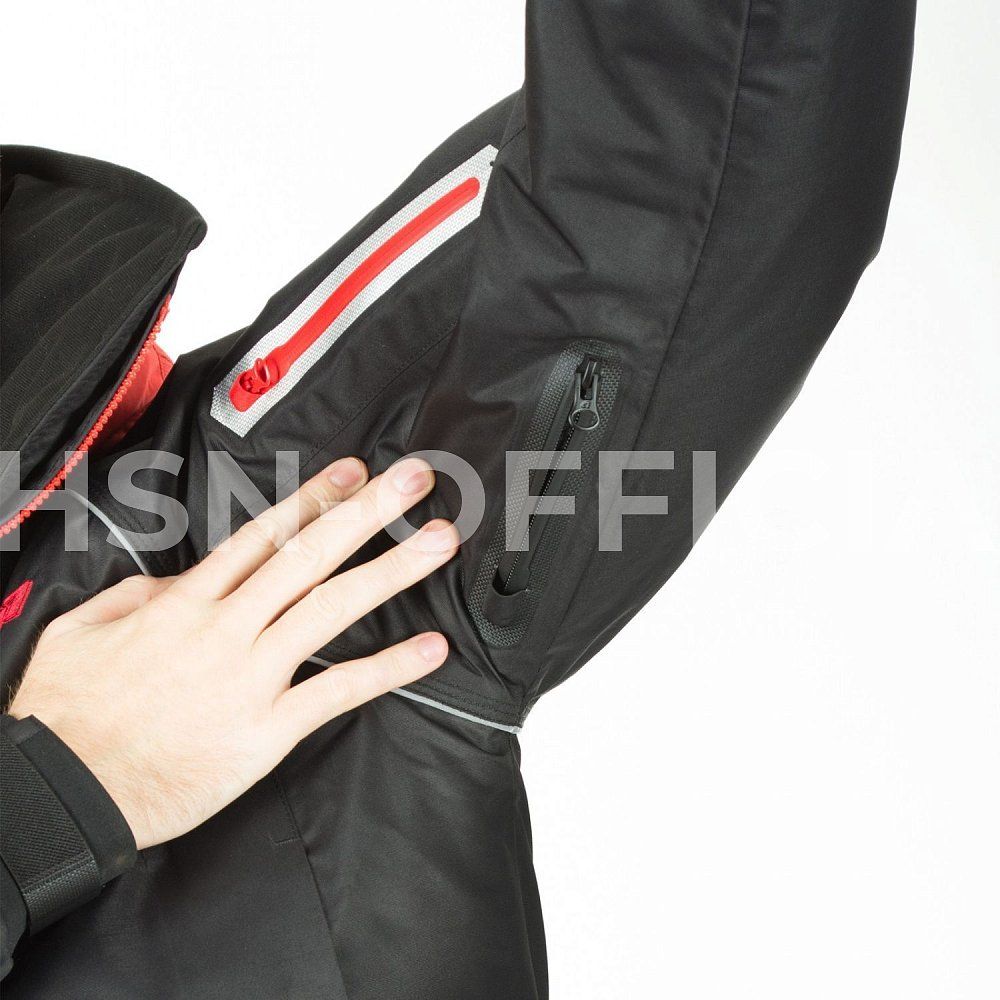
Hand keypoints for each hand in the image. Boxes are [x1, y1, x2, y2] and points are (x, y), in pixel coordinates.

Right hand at [8, 456, 456, 849]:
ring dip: (392, 572)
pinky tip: (430, 650)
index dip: (315, 499)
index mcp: (185, 602)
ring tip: (439, 544)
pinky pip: (337, 691)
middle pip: (309, 556)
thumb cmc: (67, 717)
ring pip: (332, 610)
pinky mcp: (266, 729)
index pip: (262, 535)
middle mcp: (226, 629)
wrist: (66, 793)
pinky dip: (387, 669)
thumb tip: (178, 580)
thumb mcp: (79, 630)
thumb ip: (136, 593)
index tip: (354, 471)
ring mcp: (251, 677)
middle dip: (368, 512)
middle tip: (415, 481)